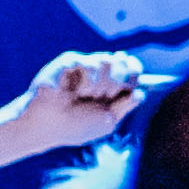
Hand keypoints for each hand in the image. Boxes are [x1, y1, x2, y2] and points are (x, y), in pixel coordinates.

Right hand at [17, 49, 145, 139]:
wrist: (47, 127)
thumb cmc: (74, 127)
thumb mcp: (107, 122)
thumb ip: (126, 106)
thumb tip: (141, 92)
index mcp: (110, 84)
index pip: (132, 67)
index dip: (134, 76)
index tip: (126, 91)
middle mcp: (99, 71)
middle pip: (124, 62)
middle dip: (118, 83)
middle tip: (103, 97)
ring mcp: (84, 64)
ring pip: (108, 61)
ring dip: (101, 84)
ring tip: (86, 96)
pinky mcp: (70, 61)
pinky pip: (90, 63)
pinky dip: (88, 81)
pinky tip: (76, 92)